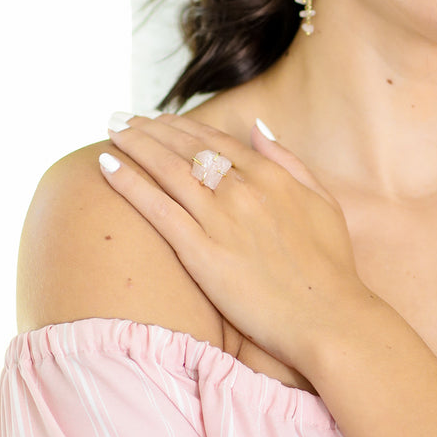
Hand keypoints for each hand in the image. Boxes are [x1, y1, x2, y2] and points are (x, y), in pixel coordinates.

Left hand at [99, 112, 370, 371]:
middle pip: (185, 148)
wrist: (328, 317)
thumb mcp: (322, 202)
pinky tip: (106, 166)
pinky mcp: (200, 252)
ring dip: (133, 145)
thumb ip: (288, 161)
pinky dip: (128, 182)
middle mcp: (241, 189)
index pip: (216, 140)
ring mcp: (220, 219)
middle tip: (122, 119)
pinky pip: (156, 208)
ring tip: (111, 132)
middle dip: (150, 128)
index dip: (182, 126)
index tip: (159, 120)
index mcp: (270, 176)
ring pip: (166, 169)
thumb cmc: (330, 268)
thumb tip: (257, 128)